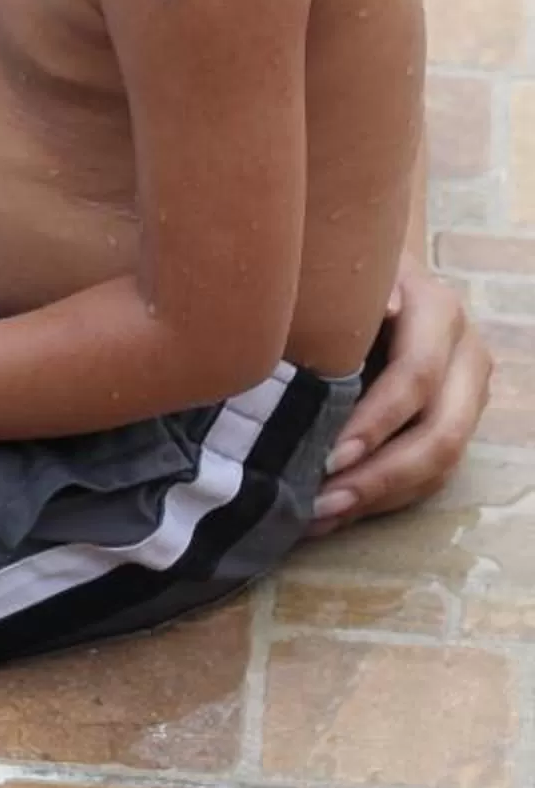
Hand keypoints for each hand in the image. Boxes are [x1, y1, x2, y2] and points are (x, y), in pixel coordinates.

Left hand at [312, 257, 491, 532]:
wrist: (379, 269)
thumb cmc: (348, 273)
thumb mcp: (346, 274)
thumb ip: (355, 295)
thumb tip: (383, 308)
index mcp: (438, 311)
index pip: (416, 377)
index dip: (376, 421)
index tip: (328, 457)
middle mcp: (465, 354)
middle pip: (441, 433)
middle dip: (381, 476)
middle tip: (322, 504)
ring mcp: (467, 393)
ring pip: (441, 462)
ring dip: (381, 497)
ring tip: (320, 517)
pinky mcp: (456, 422)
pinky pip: (432, 473)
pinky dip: (385, 497)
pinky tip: (336, 512)